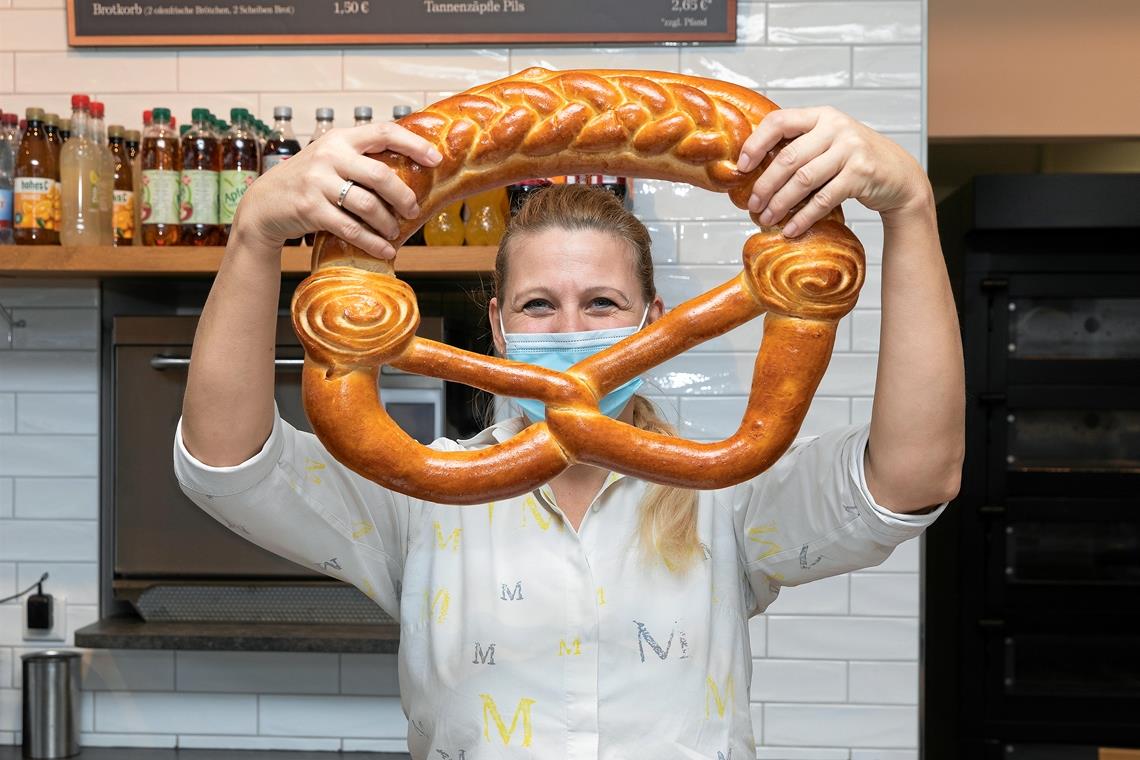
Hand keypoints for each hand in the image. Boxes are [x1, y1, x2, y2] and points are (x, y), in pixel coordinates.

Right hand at [235, 122, 442, 257]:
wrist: (263, 204)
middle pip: (381, 174)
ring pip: (368, 205)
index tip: (435, 159)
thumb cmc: (306, 182)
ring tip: (394, 232)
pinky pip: (351, 228)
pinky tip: (384, 250)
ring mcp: (318, 182)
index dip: (414, 144)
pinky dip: (372, 242)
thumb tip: (406, 173)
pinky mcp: (310, 208)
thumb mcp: (329, 160)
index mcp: (340, 139)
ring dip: (388, 223)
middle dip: (403, 196)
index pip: (384, 132)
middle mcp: (329, 156)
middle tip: (412, 210)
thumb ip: (359, 160)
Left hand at [736, 107, 930, 236]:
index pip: (779, 121)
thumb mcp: (829, 142)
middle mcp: (836, 128)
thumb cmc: (854, 160)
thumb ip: (800, 145)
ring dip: (780, 203)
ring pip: (803, 180)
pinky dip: (804, 216)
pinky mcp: (861, 174)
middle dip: (765, 184)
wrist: (899, 175)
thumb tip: (754, 166)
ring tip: (766, 218)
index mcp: (821, 116)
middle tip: (752, 204)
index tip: (742, 166)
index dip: (756, 143)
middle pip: (788, 158)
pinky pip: (824, 199)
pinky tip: (791, 228)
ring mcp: (850, 150)